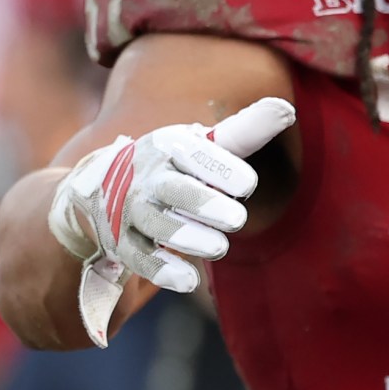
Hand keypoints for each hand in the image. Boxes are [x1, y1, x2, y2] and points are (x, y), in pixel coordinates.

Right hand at [48, 97, 294, 345]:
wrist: (102, 183)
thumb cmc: (173, 162)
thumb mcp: (203, 143)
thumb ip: (243, 132)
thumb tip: (286, 109)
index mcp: (170, 146)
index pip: (197, 154)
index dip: (222, 169)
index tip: (248, 184)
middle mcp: (148, 177)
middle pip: (175, 191)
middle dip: (205, 205)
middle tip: (237, 219)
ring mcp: (132, 211)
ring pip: (158, 226)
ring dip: (189, 238)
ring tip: (219, 247)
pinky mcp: (123, 242)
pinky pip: (140, 258)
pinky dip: (163, 270)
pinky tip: (189, 280)